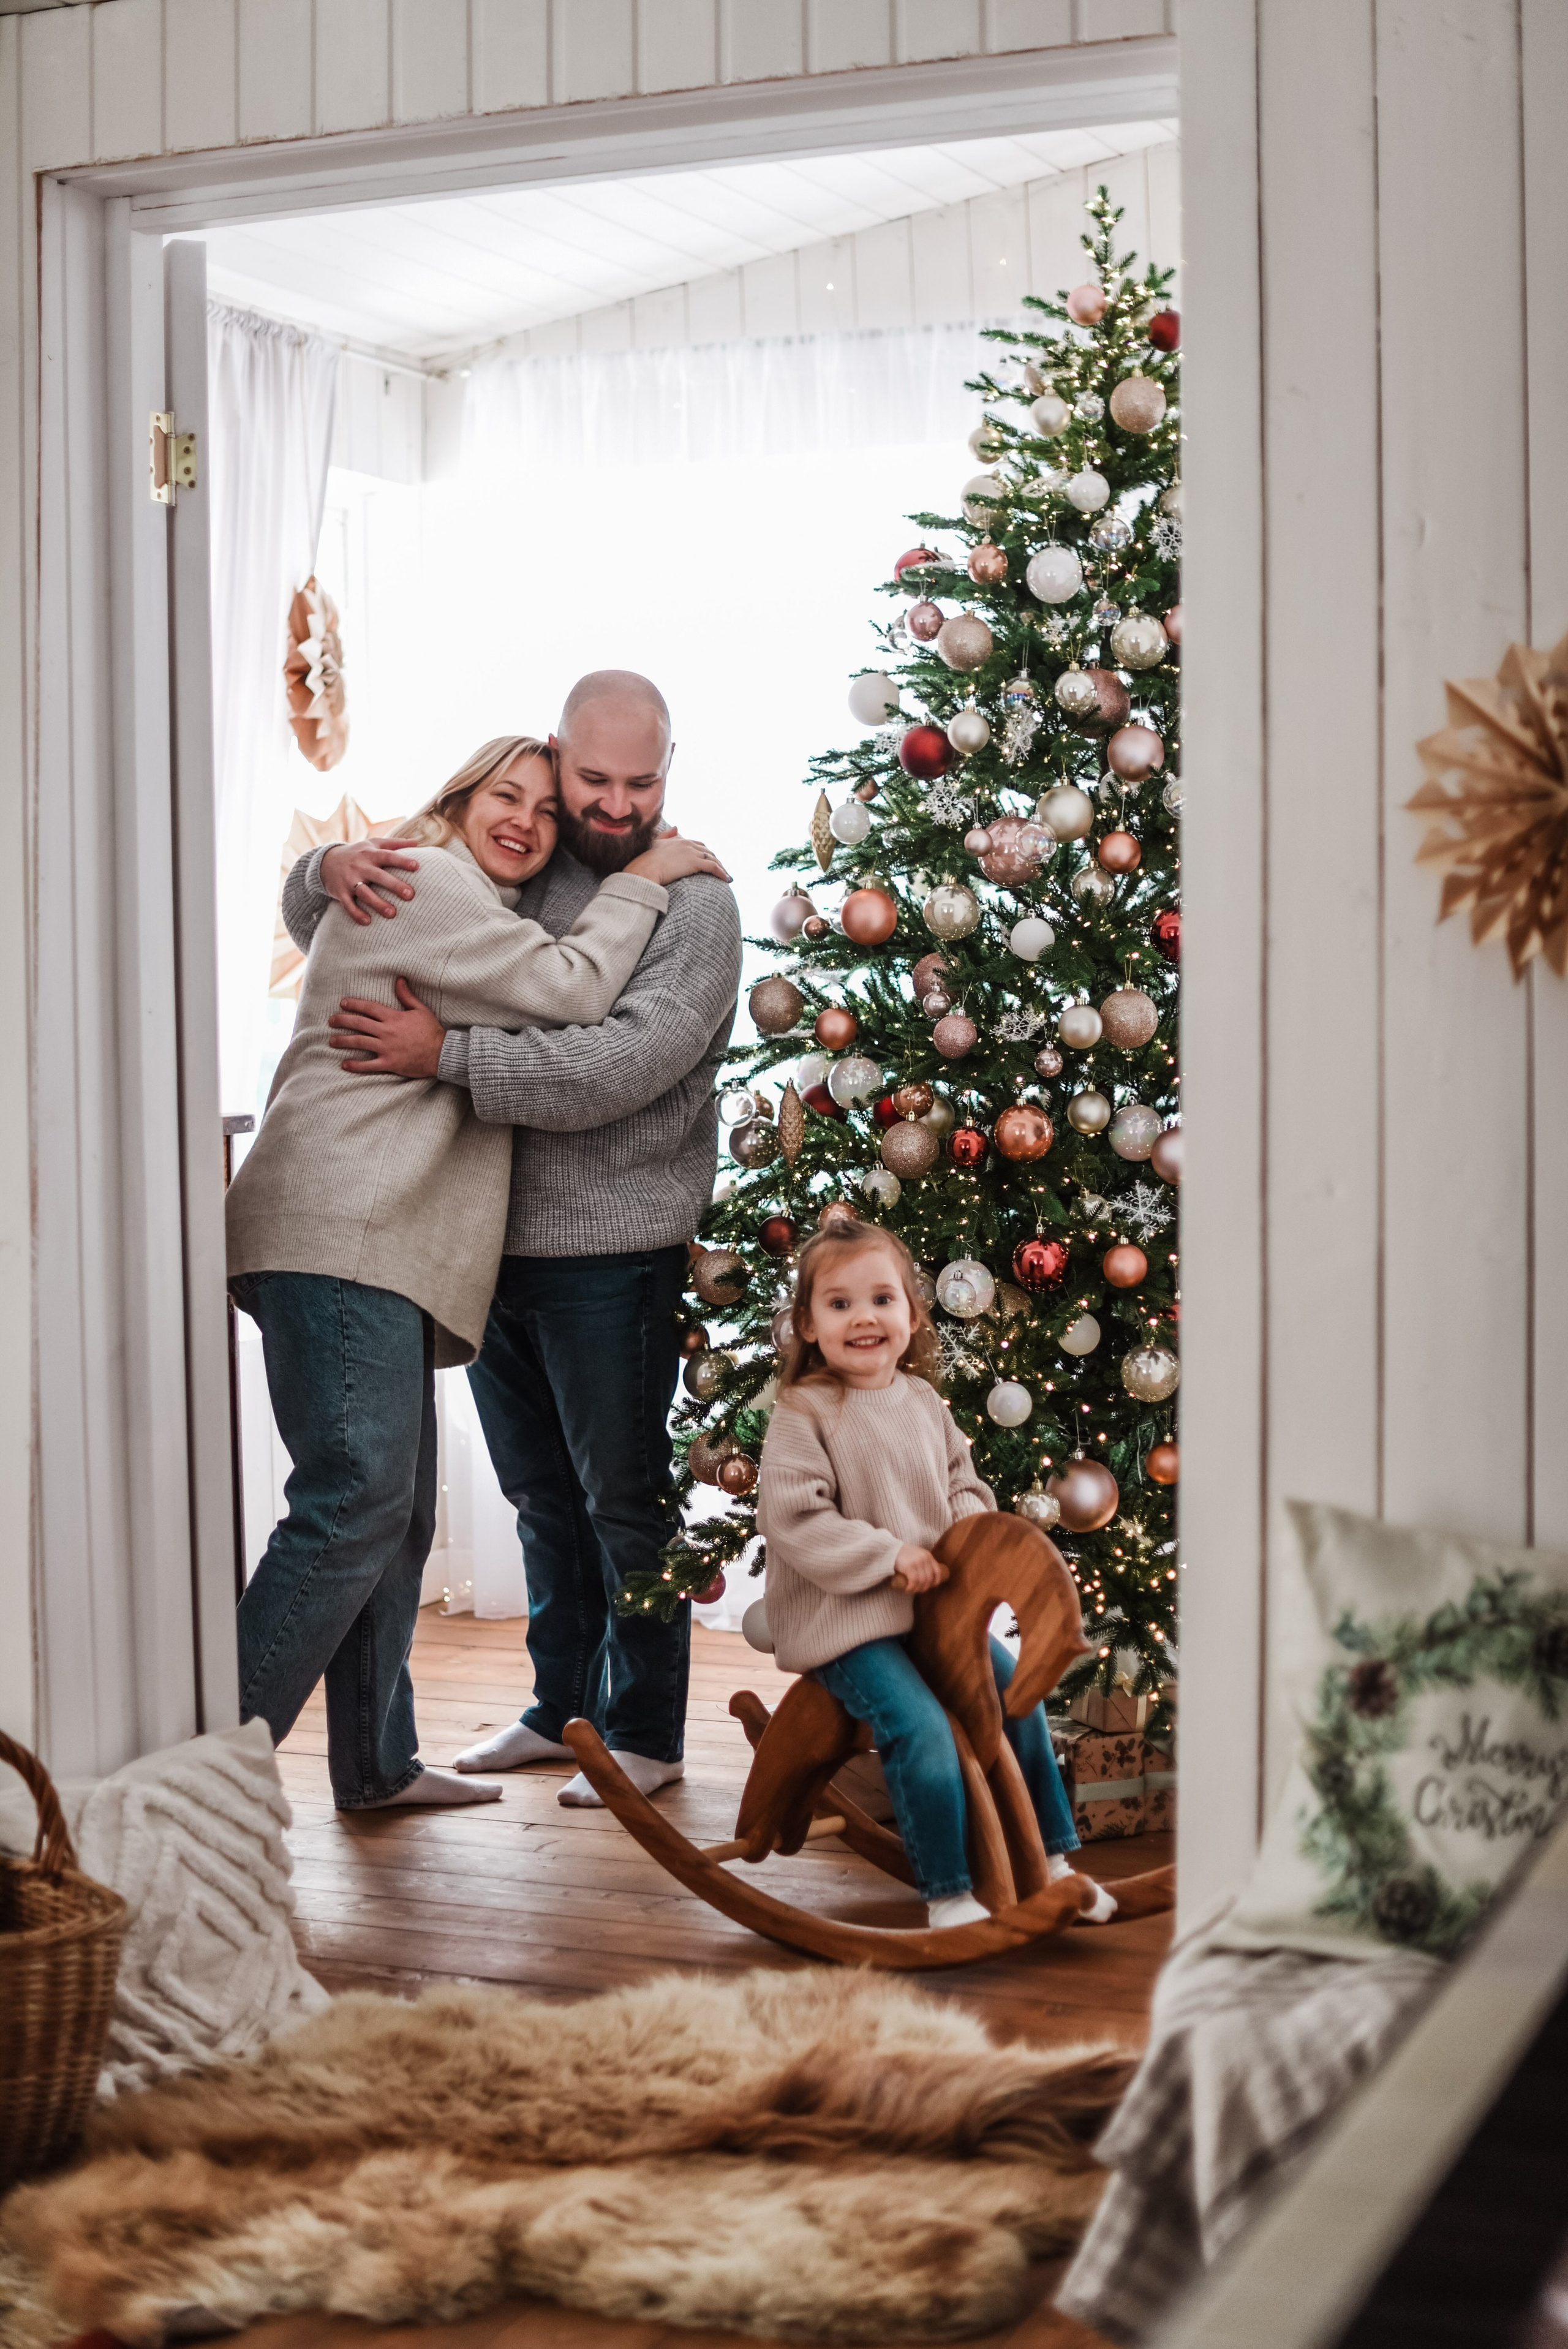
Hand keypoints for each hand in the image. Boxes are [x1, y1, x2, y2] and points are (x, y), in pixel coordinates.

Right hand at [321, 841, 419, 924]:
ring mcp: (349, 880)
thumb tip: (418, 842)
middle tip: (410, 895)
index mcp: (370, 854)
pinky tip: (367, 922)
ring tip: (392, 914)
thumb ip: (395, 843)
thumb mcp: (373, 844)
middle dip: (394, 885)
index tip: (417, 866)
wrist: (326, 861)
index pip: (388, 856)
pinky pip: (348, 905)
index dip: (402, 860)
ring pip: (364, 893)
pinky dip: (356, 913)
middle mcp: (360, 866)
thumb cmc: (358, 853)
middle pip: (378, 876)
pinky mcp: (340, 893)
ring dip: (377, 903)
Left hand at [328, 978, 445, 1076]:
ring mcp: (387, 1048)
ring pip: (359, 1042)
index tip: (342, 1003)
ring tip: (332, 1041)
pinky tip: (344, 1064)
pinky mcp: (389, 1063)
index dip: (354, 1004)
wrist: (441, 1053)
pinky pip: (368, 1065)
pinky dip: (355, 1065)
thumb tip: (399, 979)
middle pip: (359, 1023)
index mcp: (393, 1017)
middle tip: (331, 1021)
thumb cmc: (432, 1031)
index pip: (369, 1008)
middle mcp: (387, 1031)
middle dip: (342, 1021)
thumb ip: (406, 995)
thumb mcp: (421, 1009)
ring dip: (343, 1041)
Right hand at [626, 831, 730, 886]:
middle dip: (715, 859)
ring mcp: (691, 852)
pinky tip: (726, 879)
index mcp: (678, 840)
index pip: (696, 844)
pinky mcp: (694, 863)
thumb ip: (666, 835)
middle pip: (706, 850)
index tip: (708, 859)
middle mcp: (686, 843)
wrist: (644, 870)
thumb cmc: (644, 862)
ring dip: (721, 867)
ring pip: (712, 858)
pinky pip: (712, 867)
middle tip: (721, 868)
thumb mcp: (655, 844)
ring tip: (726, 875)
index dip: (703, 852)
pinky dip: (721, 872)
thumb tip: (676, 827)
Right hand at [891, 1544, 946, 1592]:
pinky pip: (914, 1581)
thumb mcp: (916, 1554)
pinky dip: (911, 1588)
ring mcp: (917, 1562)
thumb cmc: (902, 1554)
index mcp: (928, 1555)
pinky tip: (908, 1589)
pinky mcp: (909, 1567)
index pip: (937, 1571)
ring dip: (917, 1589)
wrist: (889, 1549)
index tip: (931, 1586)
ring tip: (911, 1590)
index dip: (936, 1581)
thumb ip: (922, 1562)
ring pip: (922, 1581)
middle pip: (929, 1578)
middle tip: (917, 1590)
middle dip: (924, 1587)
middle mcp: (924, 1558)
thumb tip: (928, 1577)